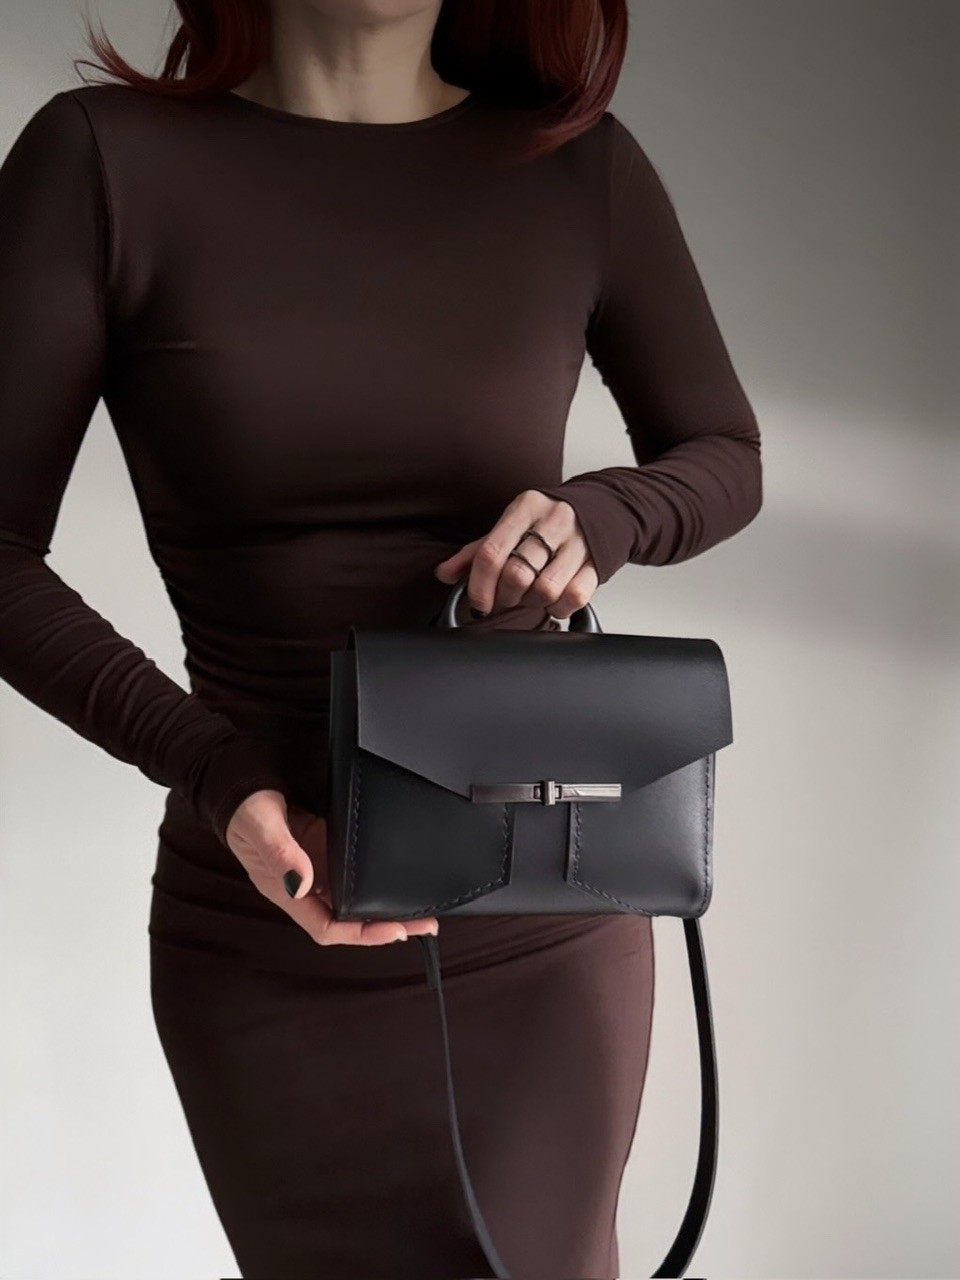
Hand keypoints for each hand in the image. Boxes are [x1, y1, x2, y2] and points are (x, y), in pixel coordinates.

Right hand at [224, 789, 439, 945]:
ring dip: (385, 903)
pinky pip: (354, 872)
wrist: (241, 784)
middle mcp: (305, 886)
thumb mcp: (260, 825)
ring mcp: (316, 868)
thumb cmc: (244, 808)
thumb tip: (301, 882)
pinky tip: (398, 875)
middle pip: (348, 919)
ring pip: (355, 898)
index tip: (393, 931)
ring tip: (420, 906)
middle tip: (424, 924)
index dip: (360, 934)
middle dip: (385, 924)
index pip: (326, 928)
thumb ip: (280, 852)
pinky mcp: (325, 849)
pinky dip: (376, 877)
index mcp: (285, 891)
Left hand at [434, 489, 598, 618]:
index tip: (478, 603)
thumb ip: (477, 550)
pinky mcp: (598, 563)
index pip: (491, 552)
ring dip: (532, 602)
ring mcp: (579, 542)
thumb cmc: (547, 521)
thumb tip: (444, 573)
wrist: (603, 508)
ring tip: (531, 595)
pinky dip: (559, 607)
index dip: (479, 586)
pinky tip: (554, 599)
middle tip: (507, 596)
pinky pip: (574, 597)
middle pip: (517, 574)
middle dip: (506, 595)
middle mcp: (554, 521)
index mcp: (525, 507)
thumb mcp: (511, 525)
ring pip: (545, 589)